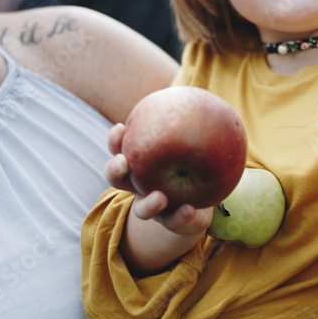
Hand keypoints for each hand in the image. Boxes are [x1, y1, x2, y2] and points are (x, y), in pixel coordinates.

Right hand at [103, 123, 212, 238]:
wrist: (203, 200)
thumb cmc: (194, 162)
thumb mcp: (192, 142)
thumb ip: (192, 124)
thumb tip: (200, 95)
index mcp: (139, 164)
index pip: (120, 148)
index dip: (116, 140)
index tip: (121, 128)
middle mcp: (139, 187)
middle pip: (117, 180)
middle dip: (115, 171)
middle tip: (123, 163)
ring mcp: (154, 208)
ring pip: (141, 210)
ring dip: (147, 204)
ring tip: (159, 197)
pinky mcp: (173, 223)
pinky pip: (175, 222)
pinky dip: (182, 217)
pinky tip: (192, 210)